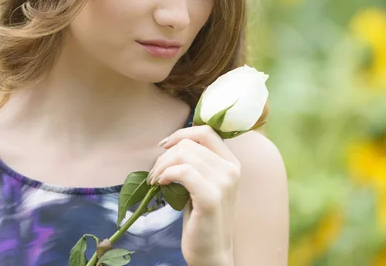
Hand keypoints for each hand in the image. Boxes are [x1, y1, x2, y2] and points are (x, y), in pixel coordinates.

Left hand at [147, 125, 238, 265]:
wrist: (211, 253)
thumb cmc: (202, 218)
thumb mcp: (203, 183)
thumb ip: (196, 162)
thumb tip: (171, 144)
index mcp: (232, 163)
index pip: (206, 131)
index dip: (181, 133)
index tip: (163, 146)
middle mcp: (231, 169)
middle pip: (190, 144)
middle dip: (165, 156)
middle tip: (154, 173)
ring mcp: (224, 183)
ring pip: (184, 155)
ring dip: (162, 166)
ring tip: (155, 180)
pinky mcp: (211, 198)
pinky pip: (183, 172)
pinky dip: (166, 174)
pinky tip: (161, 185)